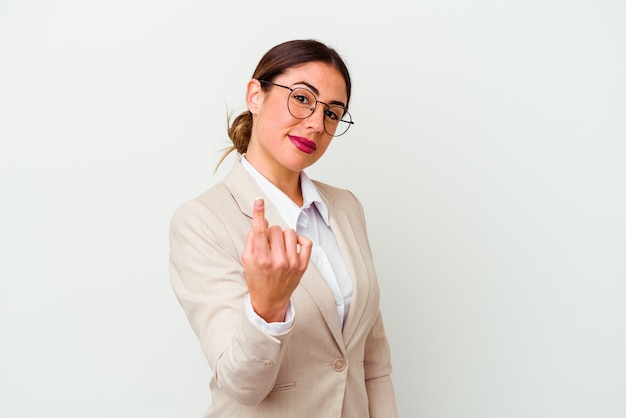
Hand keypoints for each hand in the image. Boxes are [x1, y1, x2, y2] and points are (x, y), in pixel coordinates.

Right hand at [242, 198, 312, 321]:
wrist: (270, 300)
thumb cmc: (257, 279)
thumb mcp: (247, 261)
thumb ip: (252, 240)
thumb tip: (261, 221)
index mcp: (261, 259)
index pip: (259, 231)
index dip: (258, 213)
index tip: (259, 201)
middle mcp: (278, 261)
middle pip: (275, 229)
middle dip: (270, 233)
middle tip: (268, 244)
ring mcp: (292, 263)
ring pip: (290, 232)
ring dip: (283, 236)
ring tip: (279, 246)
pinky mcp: (303, 265)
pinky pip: (306, 241)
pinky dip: (299, 240)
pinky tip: (292, 245)